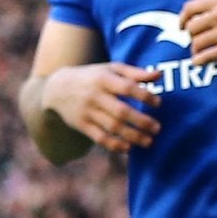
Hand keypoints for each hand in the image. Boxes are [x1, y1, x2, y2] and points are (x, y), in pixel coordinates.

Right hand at [42, 62, 159, 150]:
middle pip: (121, 111)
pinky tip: (129, 148)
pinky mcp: (82, 125)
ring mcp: (87, 112)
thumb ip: (135, 73)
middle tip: (158, 128)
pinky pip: (100, 138)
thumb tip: (159, 75)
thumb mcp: (111, 69)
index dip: (145, 96)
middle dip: (142, 122)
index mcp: (104, 79)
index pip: (127, 88)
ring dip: (133, 136)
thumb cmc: (93, 77)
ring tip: (149, 141)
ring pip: (113, 127)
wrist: (58, 88)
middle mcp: (95, 96)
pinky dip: (115, 145)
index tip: (158, 103)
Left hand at [179, 0, 216, 62]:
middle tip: (196, 41)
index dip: (182, 19)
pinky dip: (199, 61)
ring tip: (200, 52)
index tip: (182, 27)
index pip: (189, 8)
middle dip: (191, 36)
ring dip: (195, 49)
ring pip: (196, 43)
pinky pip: (205, 57)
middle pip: (191, 27)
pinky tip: (200, 62)